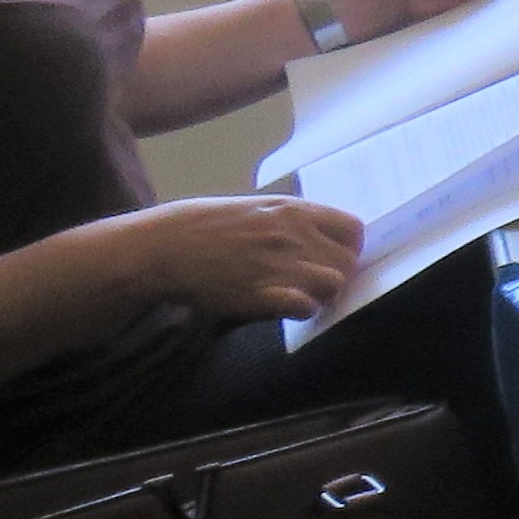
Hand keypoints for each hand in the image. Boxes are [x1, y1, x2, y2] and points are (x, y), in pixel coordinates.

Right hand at [99, 196, 365, 323]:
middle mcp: (294, 234)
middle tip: (313, 284)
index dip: (349, 248)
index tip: (335, 258)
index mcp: (293, 211)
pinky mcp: (264, 292)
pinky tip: (283, 307)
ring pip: (334, 284)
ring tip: (297, 296)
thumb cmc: (204, 226)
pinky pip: (306, 305)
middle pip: (348, 261)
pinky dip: (302, 310)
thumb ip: (287, 220)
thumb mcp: (252, 208)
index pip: (353, 229)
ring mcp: (281, 263)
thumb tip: (316, 235)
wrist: (165, 246)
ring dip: (321, 295)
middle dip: (337, 275)